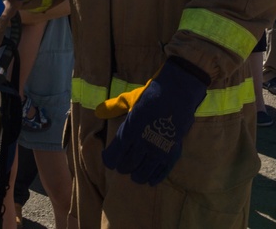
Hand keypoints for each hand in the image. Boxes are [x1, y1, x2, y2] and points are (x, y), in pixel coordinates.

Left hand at [95, 57, 207, 185]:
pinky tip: (151, 180)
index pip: (113, 156)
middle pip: (127, 166)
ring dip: (137, 175)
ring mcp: (158, 150)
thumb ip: (113, 108)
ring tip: (135, 175)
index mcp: (128, 131)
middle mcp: (142, 144)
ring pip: (143, 173)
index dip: (109, 160)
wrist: (178, 94)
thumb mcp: (129, 99)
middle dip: (123, 167)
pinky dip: (155, 178)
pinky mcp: (172, 153)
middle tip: (122, 166)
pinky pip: (161, 172)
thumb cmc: (151, 96)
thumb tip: (98, 111)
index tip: (109, 160)